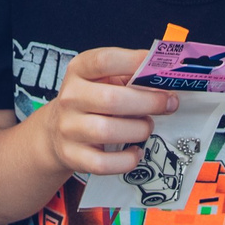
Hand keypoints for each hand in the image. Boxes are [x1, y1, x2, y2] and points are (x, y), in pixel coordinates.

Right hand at [27, 47, 180, 178]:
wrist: (57, 130)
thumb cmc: (91, 101)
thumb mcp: (103, 79)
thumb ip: (131, 76)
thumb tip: (165, 78)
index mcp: (79, 70)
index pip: (104, 61)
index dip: (135, 62)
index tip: (162, 66)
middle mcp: (70, 97)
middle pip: (111, 99)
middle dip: (148, 102)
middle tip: (168, 104)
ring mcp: (69, 128)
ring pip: (107, 131)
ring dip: (138, 130)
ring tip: (147, 126)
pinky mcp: (73, 156)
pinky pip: (103, 163)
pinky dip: (126, 160)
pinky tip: (135, 151)